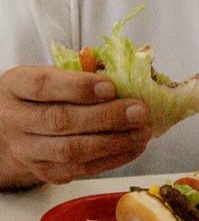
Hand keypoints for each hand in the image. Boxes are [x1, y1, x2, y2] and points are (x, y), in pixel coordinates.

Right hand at [0, 66, 151, 185]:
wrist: (15, 123)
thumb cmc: (46, 90)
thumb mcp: (56, 71)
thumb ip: (86, 69)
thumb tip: (129, 69)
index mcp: (18, 85)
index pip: (44, 85)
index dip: (79, 87)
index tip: (111, 87)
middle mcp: (16, 120)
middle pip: (60, 121)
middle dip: (105, 117)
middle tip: (139, 112)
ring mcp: (26, 149)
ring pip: (69, 151)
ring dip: (112, 142)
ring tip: (142, 132)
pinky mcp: (42, 171)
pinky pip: (76, 171)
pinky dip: (109, 160)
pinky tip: (132, 147)